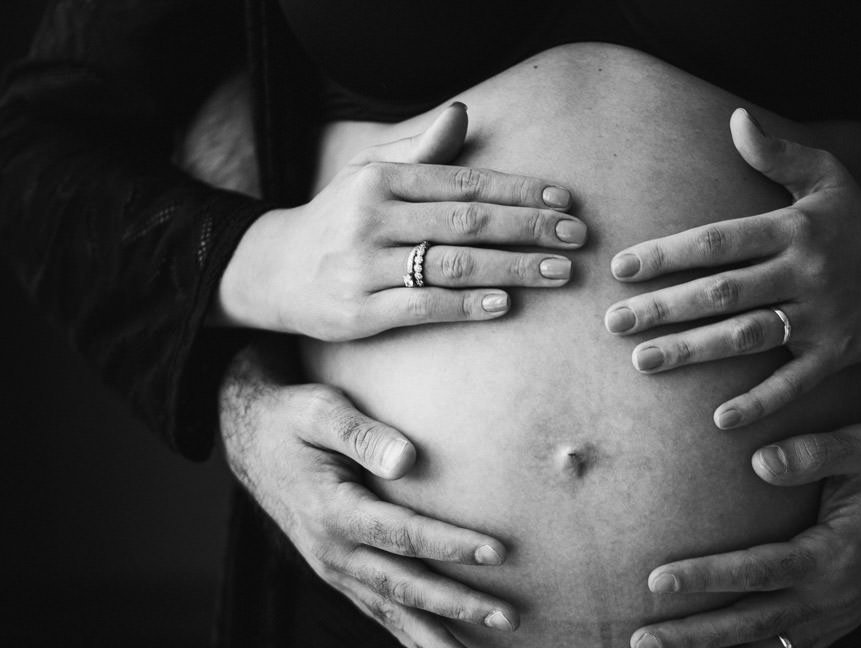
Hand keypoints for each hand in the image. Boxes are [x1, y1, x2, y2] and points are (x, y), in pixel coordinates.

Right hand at [214, 102, 587, 339]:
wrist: (273, 271)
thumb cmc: (339, 218)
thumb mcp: (370, 175)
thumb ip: (421, 151)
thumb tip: (463, 113)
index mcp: (382, 180)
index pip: (465, 183)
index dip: (519, 192)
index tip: (565, 200)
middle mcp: (373, 218)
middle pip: (467, 222)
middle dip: (529, 228)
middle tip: (576, 236)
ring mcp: (365, 266)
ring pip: (452, 264)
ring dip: (513, 268)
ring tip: (559, 272)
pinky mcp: (359, 311)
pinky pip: (423, 306)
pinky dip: (467, 305)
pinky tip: (506, 304)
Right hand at [219, 337, 517, 647]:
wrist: (250, 441)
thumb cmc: (293, 419)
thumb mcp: (321, 411)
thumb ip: (363, 434)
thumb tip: (408, 459)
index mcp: (332, 511)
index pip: (403, 533)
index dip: (450, 544)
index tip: (498, 552)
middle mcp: (331, 551)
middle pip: (403, 587)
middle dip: (457, 607)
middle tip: (507, 619)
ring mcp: (333, 570)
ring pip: (391, 614)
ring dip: (436, 644)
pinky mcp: (339, 575)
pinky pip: (378, 616)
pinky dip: (410, 643)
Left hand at [604, 107, 860, 428]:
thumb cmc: (860, 219)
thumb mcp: (826, 175)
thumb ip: (777, 153)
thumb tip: (734, 120)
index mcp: (793, 228)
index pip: (719, 241)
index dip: (668, 254)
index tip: (623, 268)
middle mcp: (804, 272)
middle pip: (723, 292)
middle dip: (665, 307)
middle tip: (614, 322)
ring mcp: (820, 316)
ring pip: (748, 336)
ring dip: (694, 351)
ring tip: (643, 361)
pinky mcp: (836, 354)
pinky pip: (794, 383)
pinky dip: (760, 402)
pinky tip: (719, 420)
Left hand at [629, 394, 860, 647]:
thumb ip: (812, 452)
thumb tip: (757, 460)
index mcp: (833, 556)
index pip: (758, 572)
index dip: (706, 578)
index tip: (656, 581)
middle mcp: (831, 599)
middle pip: (750, 627)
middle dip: (692, 638)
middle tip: (640, 642)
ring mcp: (833, 621)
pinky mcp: (835, 629)